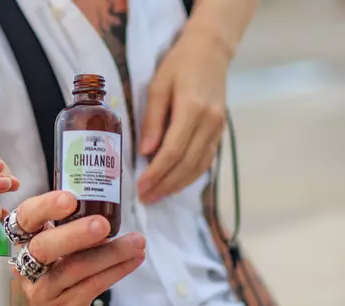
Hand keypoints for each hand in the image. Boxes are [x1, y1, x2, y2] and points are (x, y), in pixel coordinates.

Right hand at [11, 191, 146, 305]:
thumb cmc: (46, 283)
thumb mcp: (45, 256)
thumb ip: (65, 235)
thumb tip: (104, 209)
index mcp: (23, 243)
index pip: (25, 219)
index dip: (44, 207)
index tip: (69, 198)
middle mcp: (27, 267)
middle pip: (43, 248)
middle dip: (74, 234)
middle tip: (102, 224)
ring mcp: (44, 292)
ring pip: (74, 269)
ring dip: (109, 253)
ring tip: (137, 242)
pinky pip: (92, 287)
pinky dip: (116, 271)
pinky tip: (134, 260)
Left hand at [137, 28, 232, 203]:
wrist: (211, 51)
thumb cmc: (178, 65)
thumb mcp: (157, 87)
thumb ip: (152, 120)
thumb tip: (145, 153)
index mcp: (192, 109)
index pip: (173, 151)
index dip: (156, 173)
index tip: (140, 187)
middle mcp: (210, 122)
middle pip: (186, 163)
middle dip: (165, 184)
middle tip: (146, 198)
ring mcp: (218, 128)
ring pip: (199, 166)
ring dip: (177, 185)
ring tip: (157, 196)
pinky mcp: (220, 132)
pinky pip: (205, 160)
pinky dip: (190, 175)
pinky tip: (175, 184)